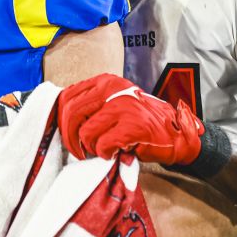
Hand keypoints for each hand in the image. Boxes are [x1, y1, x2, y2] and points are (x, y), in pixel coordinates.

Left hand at [55, 73, 204, 165]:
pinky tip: (115, 152)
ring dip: (91, 148)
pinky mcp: (133, 126)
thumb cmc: (140, 122)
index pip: (67, 97)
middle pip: (71, 114)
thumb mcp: (114, 103)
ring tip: (103, 150)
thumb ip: (91, 104)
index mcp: (106, 81)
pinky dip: (105, 154)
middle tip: (78, 151)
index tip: (68, 134)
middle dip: (70, 138)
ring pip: (85, 133)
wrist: (175, 134)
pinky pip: (102, 145)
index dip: (61, 120)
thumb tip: (61, 117)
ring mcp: (124, 106)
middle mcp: (114, 89)